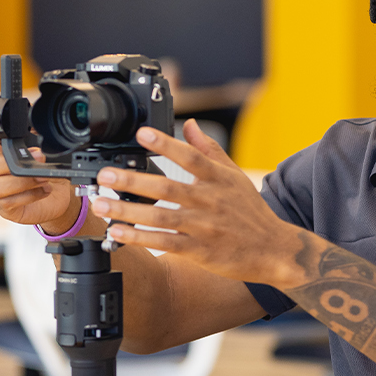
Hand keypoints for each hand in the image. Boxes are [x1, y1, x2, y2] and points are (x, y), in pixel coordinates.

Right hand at [0, 131, 78, 230]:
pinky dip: (29, 194)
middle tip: (37, 155)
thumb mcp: (35, 140)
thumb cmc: (40, 164)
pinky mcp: (4, 208)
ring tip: (42, 176)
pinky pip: (8, 202)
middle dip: (9, 161)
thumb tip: (32, 114)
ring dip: (21, 180)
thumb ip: (28, 126)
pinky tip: (43, 188)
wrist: (58, 190)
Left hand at [90, 120, 309, 287]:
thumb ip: (209, 150)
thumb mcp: (234, 176)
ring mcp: (204, 227)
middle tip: (106, 175)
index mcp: (218, 179)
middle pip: (168, 187)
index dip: (166, 144)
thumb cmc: (251, 212)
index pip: (190, 157)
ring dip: (128, 211)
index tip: (142, 134)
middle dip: (134, 181)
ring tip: (101, 204)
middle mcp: (210, 201)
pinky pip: (165, 243)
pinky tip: (118, 232)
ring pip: (161, 217)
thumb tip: (189, 124)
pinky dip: (141, 238)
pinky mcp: (200, 251)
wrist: (275, 250)